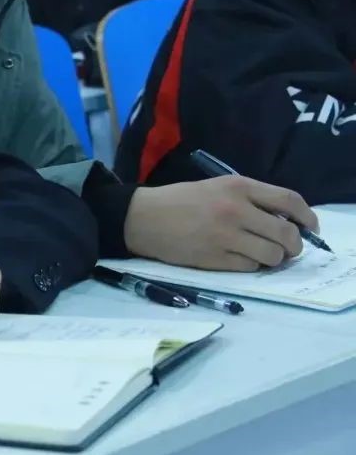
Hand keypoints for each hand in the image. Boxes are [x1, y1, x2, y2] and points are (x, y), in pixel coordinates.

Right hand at [124, 178, 318, 271]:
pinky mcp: (214, 258)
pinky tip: (239, 259)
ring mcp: (225, 236)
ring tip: (261, 255)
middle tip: (287, 248)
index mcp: (238, 187)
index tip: (311, 227)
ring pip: (272, 255)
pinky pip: (250, 268)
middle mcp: (235, 210)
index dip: (308, 217)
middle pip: (287, 235)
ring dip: (273, 259)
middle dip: (294, 246)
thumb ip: (250, 199)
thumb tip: (285, 222)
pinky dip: (251, 266)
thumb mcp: (217, 187)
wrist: (142, 217)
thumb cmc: (180, 200)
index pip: (289, 201)